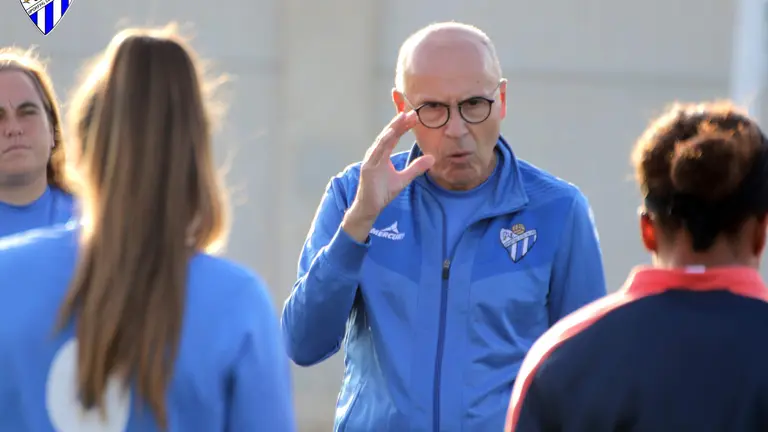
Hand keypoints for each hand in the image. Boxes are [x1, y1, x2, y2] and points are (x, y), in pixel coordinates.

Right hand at [342, 111, 434, 241]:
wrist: (370, 207)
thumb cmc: (383, 192)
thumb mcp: (404, 179)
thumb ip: (416, 168)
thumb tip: (432, 158)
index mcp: (382, 154)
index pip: (394, 136)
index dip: (403, 126)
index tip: (415, 117)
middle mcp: (376, 153)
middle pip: (389, 134)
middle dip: (400, 123)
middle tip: (412, 113)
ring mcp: (371, 159)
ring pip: (382, 140)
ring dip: (392, 128)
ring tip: (402, 117)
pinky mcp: (368, 167)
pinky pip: (376, 152)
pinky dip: (383, 142)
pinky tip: (390, 134)